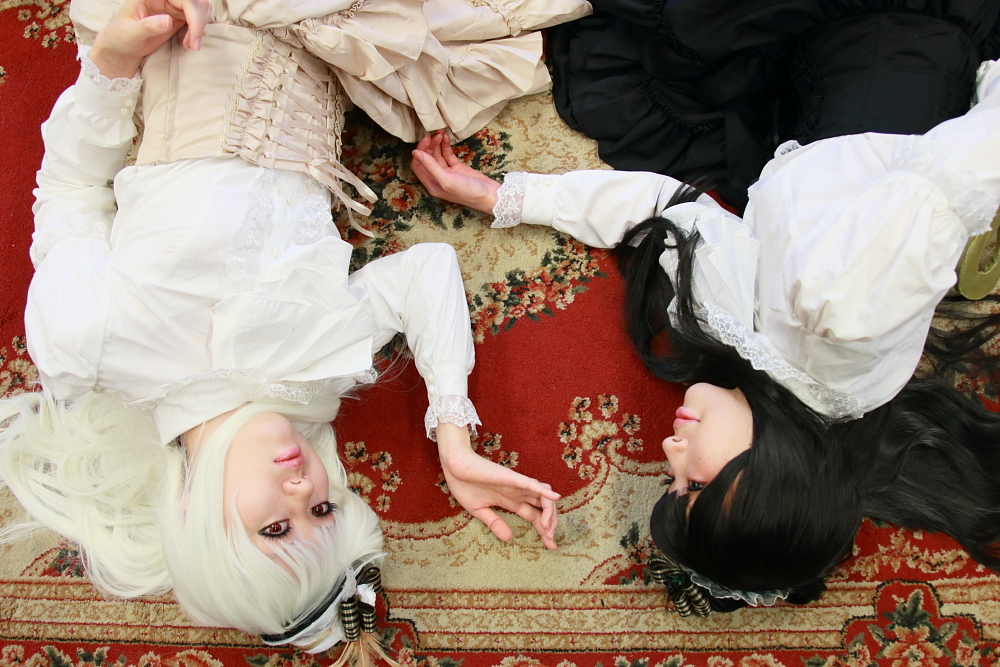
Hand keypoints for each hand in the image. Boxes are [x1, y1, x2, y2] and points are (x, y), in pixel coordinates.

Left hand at [91, 0, 211, 77]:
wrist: (122, 45)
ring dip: (200, 27)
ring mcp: (173, 5)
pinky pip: (197, 18)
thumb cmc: (121, 37)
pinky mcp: (179, 15)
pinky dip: (198, 31)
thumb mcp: (131, 34)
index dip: (194, 16)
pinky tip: (188, 43)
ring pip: (200, 8)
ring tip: (190, 45)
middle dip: (199, 23)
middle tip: (193, 46)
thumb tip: (168, 20)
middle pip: (196, 2)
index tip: (193, 40)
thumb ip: (148, 26)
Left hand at [411, 130, 500, 213]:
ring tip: (441, 132)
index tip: (426, 139)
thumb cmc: (469, 192)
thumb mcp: (447, 179)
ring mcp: (447, 173)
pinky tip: (446, 137)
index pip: (418, 165)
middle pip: (427, 159)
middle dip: (429, 145)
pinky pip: (447, 155)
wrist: (490, 195)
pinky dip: (445, 146)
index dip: (420, 151)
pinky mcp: (457, 168)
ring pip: (437, 155)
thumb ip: (431, 166)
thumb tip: (415, 153)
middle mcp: (437, 179)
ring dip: (437, 144)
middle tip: (434, 134)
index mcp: (432, 184)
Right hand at [436, 423, 558, 548]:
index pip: (534, 516)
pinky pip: (531, 483)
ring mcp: (516, 485)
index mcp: (511, 501)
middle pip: (544, 508)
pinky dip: (544, 490)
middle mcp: (518, 493)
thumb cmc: (464, 485)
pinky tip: (554, 497)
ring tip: (548, 528)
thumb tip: (510, 539)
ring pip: (542, 496)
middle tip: (551, 541)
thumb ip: (495, 523)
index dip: (544, 531)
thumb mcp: (479, 510)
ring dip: (550, 512)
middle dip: (551, 525)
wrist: (454, 467)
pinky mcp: (511, 477)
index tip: (551, 546)